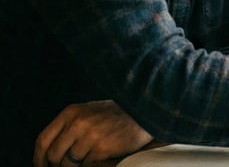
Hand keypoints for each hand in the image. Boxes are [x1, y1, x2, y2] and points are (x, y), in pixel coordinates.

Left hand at [33, 100, 152, 166]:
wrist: (144, 113)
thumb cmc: (115, 115)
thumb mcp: (89, 112)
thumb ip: (69, 126)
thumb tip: (50, 152)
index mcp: (71, 112)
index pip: (43, 140)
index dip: (39, 158)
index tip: (41, 166)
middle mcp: (78, 123)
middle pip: (53, 155)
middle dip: (58, 165)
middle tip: (68, 164)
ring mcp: (90, 136)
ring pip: (69, 164)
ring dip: (77, 165)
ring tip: (89, 157)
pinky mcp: (102, 148)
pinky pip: (86, 166)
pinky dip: (91, 164)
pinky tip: (102, 155)